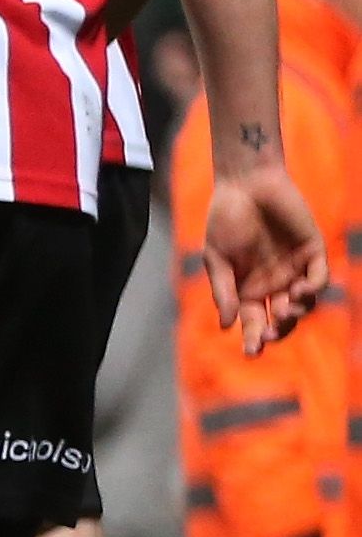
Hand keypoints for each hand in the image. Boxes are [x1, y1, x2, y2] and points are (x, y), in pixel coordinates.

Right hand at [203, 158, 325, 356]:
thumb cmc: (225, 219)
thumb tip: (226, 326)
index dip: (254, 338)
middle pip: (280, 318)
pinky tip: (300, 291)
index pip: (253, 321)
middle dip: (278, 331)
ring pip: (302, 304)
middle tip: (272, 334)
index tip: (252, 352)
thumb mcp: (216, 258)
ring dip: (295, 313)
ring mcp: (294, 270)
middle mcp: (273, 283)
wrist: (246, 184)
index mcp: (247, 288)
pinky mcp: (312, 253)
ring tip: (285, 309)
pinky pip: (319, 279)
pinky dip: (313, 290)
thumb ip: (223, 290)